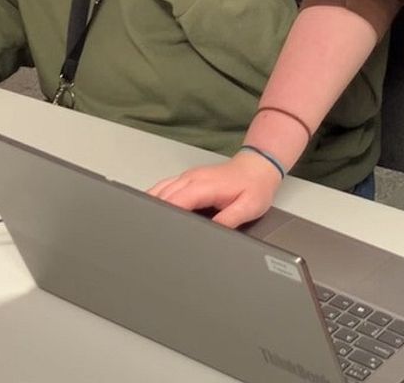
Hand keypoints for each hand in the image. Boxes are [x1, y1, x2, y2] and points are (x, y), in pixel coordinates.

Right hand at [148, 151, 280, 227]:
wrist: (259, 166)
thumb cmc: (255, 186)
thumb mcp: (249, 207)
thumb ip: (228, 220)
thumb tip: (210, 234)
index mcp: (205, 185)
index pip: (175, 201)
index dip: (163, 218)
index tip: (156, 234)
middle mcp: (192, 178)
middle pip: (161, 197)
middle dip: (152, 215)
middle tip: (147, 238)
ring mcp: (188, 176)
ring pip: (159, 190)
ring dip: (151, 206)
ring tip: (145, 228)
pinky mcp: (188, 179)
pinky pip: (164, 187)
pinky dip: (155, 198)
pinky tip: (152, 212)